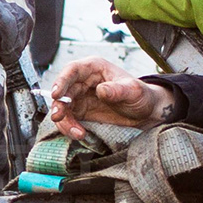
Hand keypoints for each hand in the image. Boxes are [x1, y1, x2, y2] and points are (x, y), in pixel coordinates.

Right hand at [47, 56, 173, 140]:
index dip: (62, 81)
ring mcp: (80, 97)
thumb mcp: (133, 91)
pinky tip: (80, 134)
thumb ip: (118, 90)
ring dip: (64, 121)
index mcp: (94, 68)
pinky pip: (69, 119)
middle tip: (59, 117)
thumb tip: (101, 90)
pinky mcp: (81, 112)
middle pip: (63, 91)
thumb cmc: (141, 95)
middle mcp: (83, 81)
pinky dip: (70, 128)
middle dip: (59, 106)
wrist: (145, 113)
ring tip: (77, 133)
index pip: (72, 70)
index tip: (57, 94)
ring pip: (63, 107)